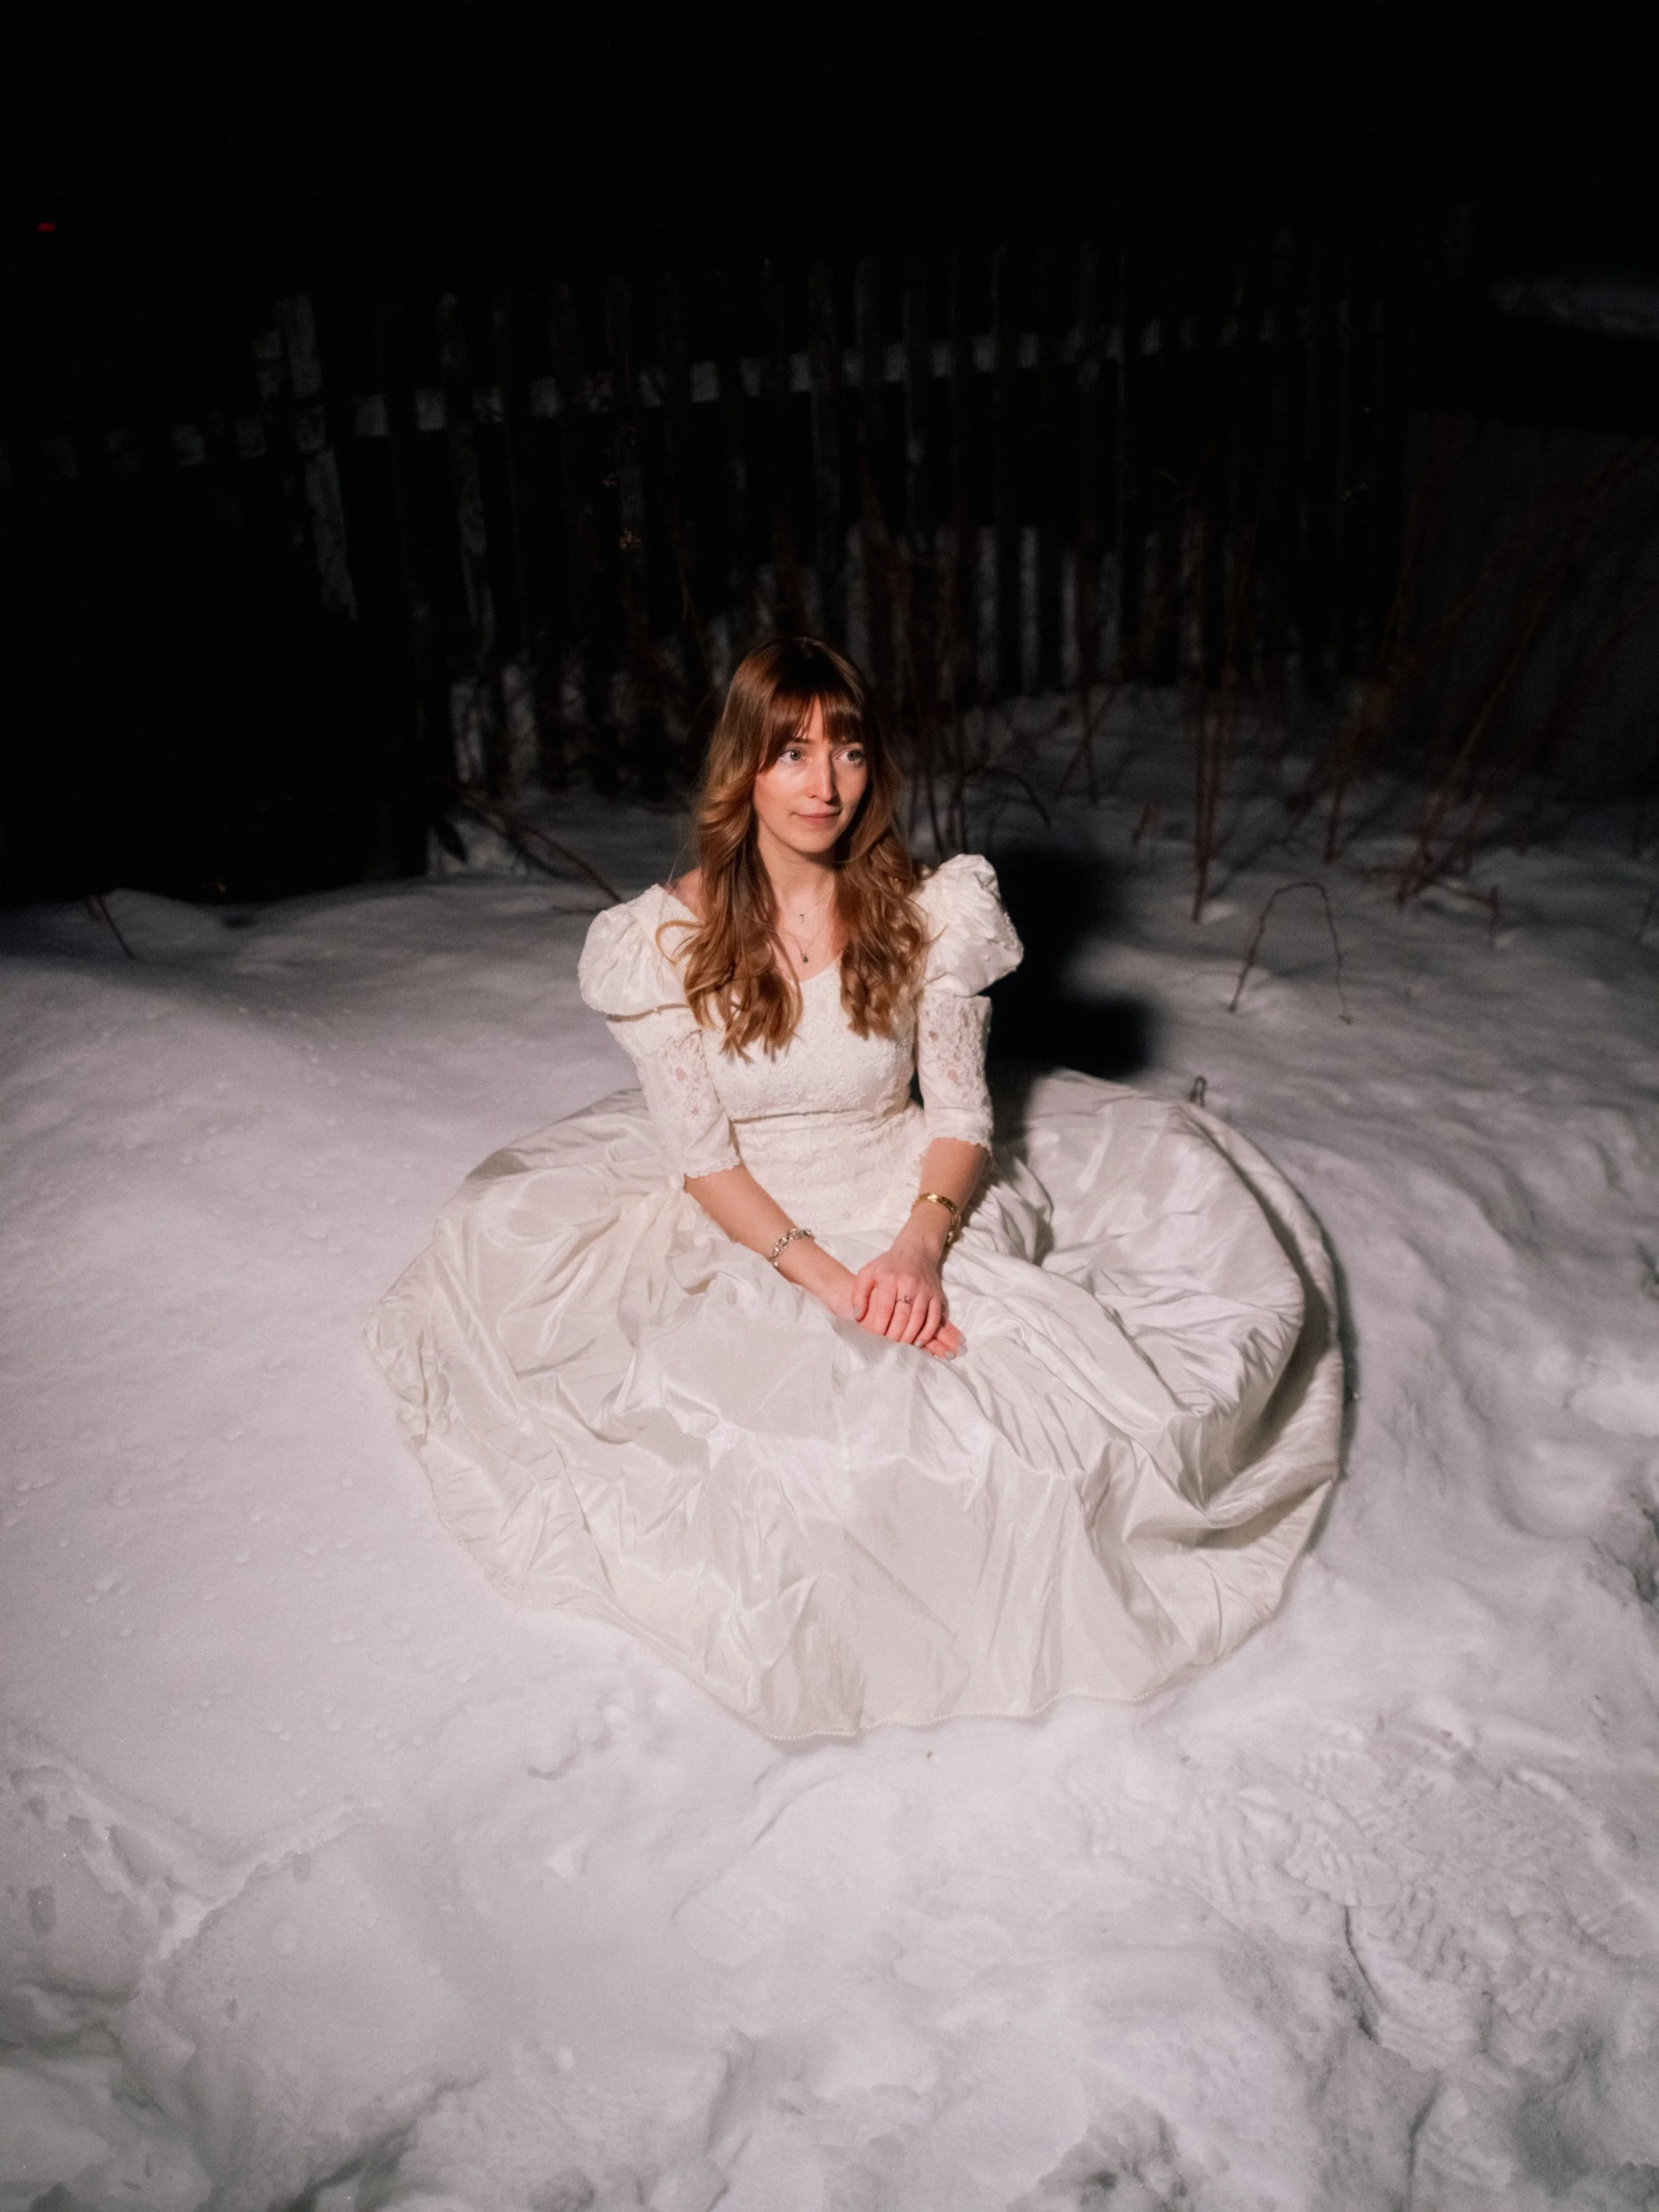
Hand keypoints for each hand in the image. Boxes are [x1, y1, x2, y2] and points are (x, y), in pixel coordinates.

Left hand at [851, 1231, 963, 1359]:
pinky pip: (934, 1318)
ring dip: (909, 1337)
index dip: (879, 1326)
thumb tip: (858, 1317)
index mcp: (890, 1278)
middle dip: (893, 1336)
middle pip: (902, 1316)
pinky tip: (918, 1343)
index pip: (884, 1308)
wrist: (916, 1250)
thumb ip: (859, 1294)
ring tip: (900, 1348)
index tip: (873, 1339)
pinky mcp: (936, 1295)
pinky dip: (927, 1333)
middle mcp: (909, 1283)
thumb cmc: (888, 1265)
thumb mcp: (868, 1272)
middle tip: (886, 1348)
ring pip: (918, 1319)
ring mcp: (925, 1290)